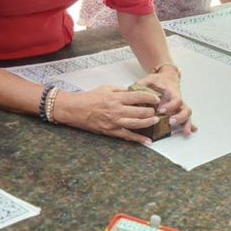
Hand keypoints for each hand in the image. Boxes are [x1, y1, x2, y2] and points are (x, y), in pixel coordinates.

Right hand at [53, 86, 170, 143]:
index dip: (150, 97)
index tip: (157, 99)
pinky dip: (138, 139)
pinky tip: (147, 141)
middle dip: (151, 111)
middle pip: (140, 111)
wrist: (74, 109)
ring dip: (149, 123)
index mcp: (116, 97)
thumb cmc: (89, 97)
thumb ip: (121, 90)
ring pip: (137, 123)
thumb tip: (135, 91)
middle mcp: (116, 109)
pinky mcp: (110, 131)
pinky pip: (127, 136)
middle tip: (157, 110)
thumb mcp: (106, 88)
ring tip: (155, 120)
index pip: (138, 96)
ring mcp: (114, 121)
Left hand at [136, 69, 196, 135]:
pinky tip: (189, 131)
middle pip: (185, 109)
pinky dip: (188, 125)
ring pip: (187, 115)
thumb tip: (130, 91)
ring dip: (186, 123)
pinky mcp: (177, 111)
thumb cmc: (157, 80)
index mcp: (172, 92)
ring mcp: (179, 106)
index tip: (161, 110)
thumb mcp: (148, 79)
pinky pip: (185, 118)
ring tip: (185, 132)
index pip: (176, 99)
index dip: (170, 106)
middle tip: (170, 122)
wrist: (167, 78)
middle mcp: (177, 100)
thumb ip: (140, 84)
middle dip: (180, 117)